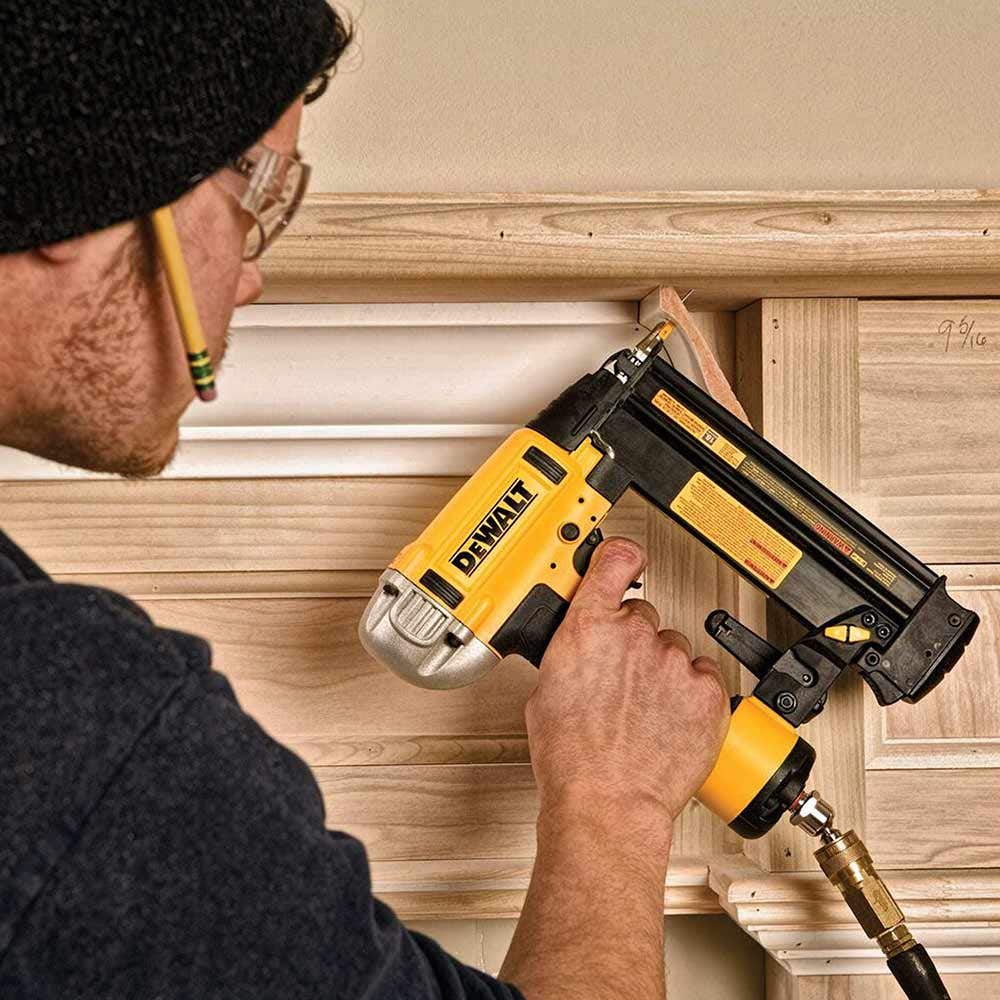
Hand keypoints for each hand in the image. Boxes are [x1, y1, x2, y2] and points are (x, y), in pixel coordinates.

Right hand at [525, 537, 729, 835]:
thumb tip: (579, 645)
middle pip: (644, 617)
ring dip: (663, 672)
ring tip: (645, 710)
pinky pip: (704, 678)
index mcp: (589, 626)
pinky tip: (669, 719)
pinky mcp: (707, 691)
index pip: (616, 559)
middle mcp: (635, 634)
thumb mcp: (547, 688)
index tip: (626, 558)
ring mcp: (673, 661)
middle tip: (623, 680)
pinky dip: (691, 695)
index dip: (623, 556)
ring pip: (674, 651)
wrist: (606, 801)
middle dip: (634, 642)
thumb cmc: (571, 756)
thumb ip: (571, 650)